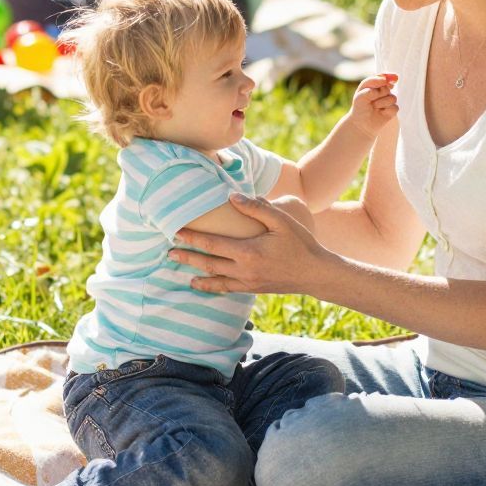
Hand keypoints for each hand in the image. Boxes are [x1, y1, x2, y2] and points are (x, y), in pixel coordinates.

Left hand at [171, 194, 333, 297]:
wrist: (316, 273)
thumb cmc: (300, 243)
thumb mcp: (282, 221)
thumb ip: (256, 208)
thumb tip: (232, 196)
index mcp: (249, 252)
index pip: (213, 244)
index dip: (193, 238)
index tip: (176, 231)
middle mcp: (244, 270)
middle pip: (208, 263)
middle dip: (187, 257)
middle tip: (169, 252)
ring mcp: (248, 282)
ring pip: (215, 279)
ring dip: (196, 273)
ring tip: (180, 270)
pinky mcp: (253, 289)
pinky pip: (227, 289)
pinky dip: (212, 287)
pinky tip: (202, 284)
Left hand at [347, 72, 398, 141]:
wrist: (361, 123)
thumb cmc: (360, 106)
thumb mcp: (360, 94)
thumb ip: (372, 84)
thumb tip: (385, 81)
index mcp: (376, 83)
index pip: (383, 77)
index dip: (384, 78)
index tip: (384, 82)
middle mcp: (384, 90)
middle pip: (386, 88)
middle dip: (377, 95)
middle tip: (369, 101)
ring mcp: (390, 99)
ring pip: (392, 98)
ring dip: (380, 104)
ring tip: (374, 107)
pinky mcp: (393, 109)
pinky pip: (394, 107)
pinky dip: (386, 111)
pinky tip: (380, 112)